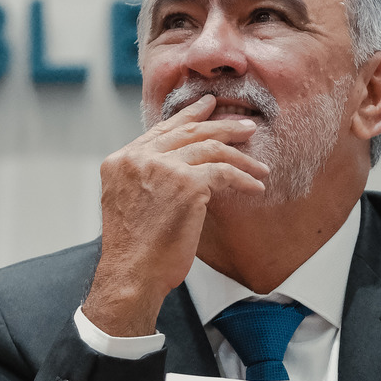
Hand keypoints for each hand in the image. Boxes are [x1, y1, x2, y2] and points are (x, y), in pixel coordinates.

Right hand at [82, 97, 268, 336]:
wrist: (132, 274)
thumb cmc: (134, 249)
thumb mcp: (129, 201)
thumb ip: (145, 177)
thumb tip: (179, 165)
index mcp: (121, 160)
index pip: (161, 130)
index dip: (188, 116)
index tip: (209, 106)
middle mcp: (139, 158)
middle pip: (189, 132)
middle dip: (222, 126)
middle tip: (245, 125)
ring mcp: (163, 168)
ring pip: (210, 148)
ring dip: (240, 156)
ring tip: (259, 165)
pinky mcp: (187, 184)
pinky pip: (224, 173)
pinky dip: (243, 179)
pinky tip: (255, 186)